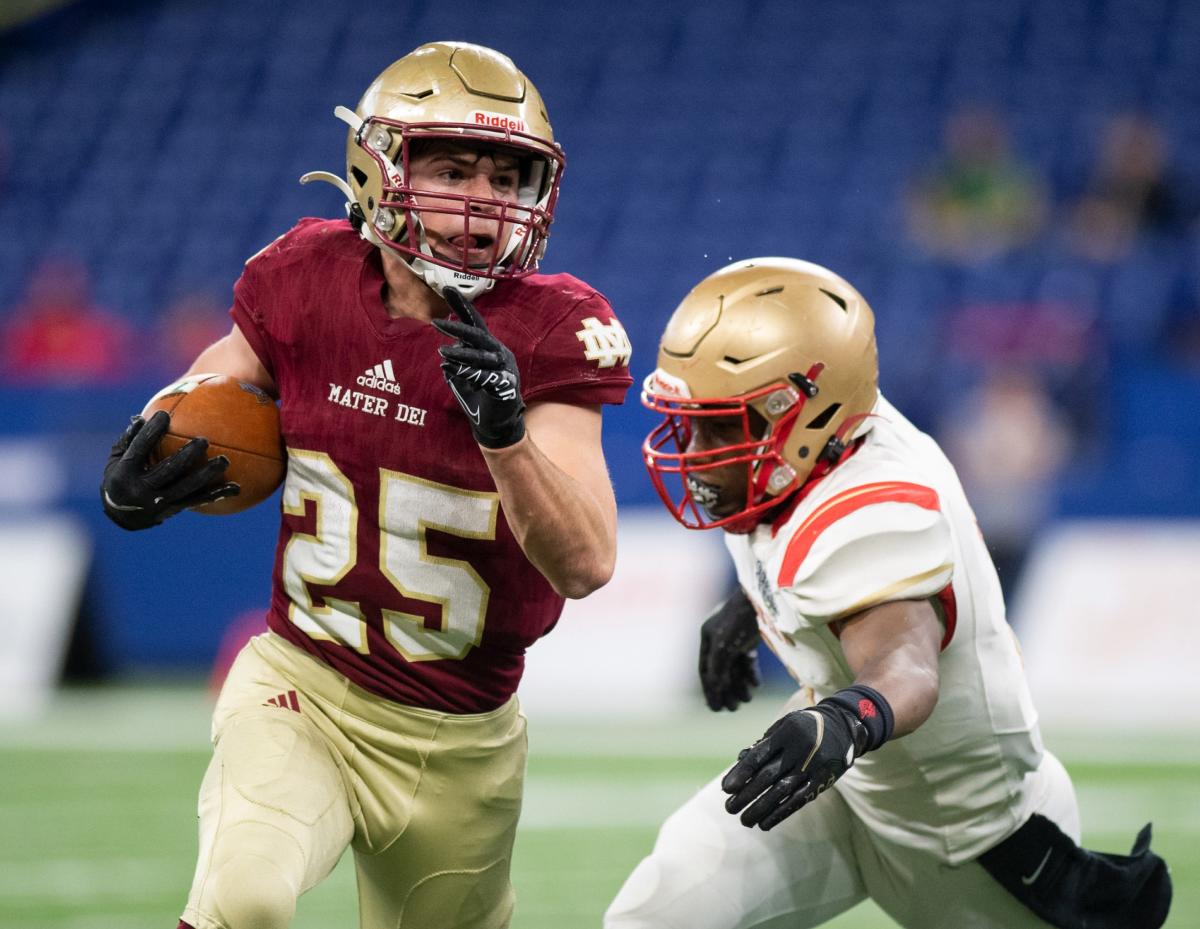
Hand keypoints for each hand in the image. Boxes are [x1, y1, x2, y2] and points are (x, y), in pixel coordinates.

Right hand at [101, 411, 238, 530]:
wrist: (121, 516)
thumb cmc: (120, 477)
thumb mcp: (116, 459)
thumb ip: (129, 439)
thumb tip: (141, 417)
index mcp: (124, 473)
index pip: (139, 449)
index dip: (151, 433)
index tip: (164, 416)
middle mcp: (141, 490)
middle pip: (168, 471)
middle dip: (187, 456)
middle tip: (203, 441)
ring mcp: (159, 502)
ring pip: (187, 487)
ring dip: (207, 474)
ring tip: (224, 460)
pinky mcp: (174, 509)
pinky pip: (198, 500)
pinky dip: (217, 493)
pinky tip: (236, 487)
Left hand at [432, 287, 525, 448]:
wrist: (496, 425)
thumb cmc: (479, 397)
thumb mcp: (462, 376)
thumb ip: (456, 361)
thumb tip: (446, 352)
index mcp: (489, 348)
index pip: (475, 322)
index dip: (462, 306)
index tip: (446, 288)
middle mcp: (499, 354)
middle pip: (479, 334)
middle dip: (459, 327)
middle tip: (435, 322)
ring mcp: (504, 369)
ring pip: (482, 356)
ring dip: (461, 353)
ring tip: (441, 351)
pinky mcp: (505, 386)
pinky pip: (485, 377)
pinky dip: (468, 373)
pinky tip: (451, 369)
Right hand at [699, 587, 760, 710]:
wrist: (765, 598)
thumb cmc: (740, 620)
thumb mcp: (723, 646)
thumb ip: (716, 669)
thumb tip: (713, 688)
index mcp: (707, 636)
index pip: (705, 669)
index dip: (709, 690)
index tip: (716, 708)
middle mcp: (719, 637)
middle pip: (720, 670)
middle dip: (726, 690)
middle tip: (733, 708)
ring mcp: (736, 637)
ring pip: (735, 667)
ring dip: (739, 685)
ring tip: (746, 700)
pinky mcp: (752, 636)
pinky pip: (747, 660)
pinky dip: (750, 673)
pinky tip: (756, 685)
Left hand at [721, 702, 864, 830]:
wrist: (843, 726)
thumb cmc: (803, 727)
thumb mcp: (784, 726)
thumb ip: (763, 744)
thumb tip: (739, 765)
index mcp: (786, 733)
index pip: (759, 756)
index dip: (741, 772)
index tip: (726, 788)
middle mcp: (799, 750)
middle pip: (768, 776)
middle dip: (747, 794)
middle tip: (729, 808)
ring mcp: (812, 766)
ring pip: (782, 791)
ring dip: (761, 808)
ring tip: (744, 820)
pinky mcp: (822, 780)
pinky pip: (799, 799)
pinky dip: (780, 813)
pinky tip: (765, 823)